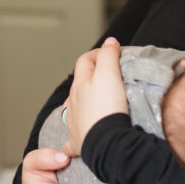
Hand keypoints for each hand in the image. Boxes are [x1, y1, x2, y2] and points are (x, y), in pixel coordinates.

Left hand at [61, 37, 128, 157]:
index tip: (111, 52)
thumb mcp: (110, 74)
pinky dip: (75, 135)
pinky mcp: (78, 141)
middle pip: (79, 84)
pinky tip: (78, 136)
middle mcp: (73, 102)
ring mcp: (74, 122)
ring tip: (96, 102)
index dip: (97, 53)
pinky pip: (73, 138)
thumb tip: (109, 42)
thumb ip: (108, 55)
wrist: (106, 141)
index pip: (85, 61)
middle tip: (108, 76)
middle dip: (91, 77)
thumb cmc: (107, 107)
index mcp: (81, 85)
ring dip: (82, 102)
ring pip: (74, 108)